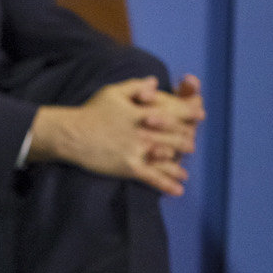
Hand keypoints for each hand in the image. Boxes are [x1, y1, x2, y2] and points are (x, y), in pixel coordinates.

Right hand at [28, 77, 192, 195]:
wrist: (71, 134)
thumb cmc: (91, 112)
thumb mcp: (112, 92)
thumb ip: (135, 86)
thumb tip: (154, 82)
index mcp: (143, 114)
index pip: (175, 113)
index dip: (190, 112)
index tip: (200, 114)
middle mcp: (145, 133)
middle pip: (176, 137)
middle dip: (187, 140)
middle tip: (191, 145)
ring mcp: (139, 151)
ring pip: (168, 158)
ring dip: (178, 165)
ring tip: (183, 171)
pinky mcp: (130, 167)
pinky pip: (153, 177)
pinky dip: (167, 184)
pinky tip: (178, 190)